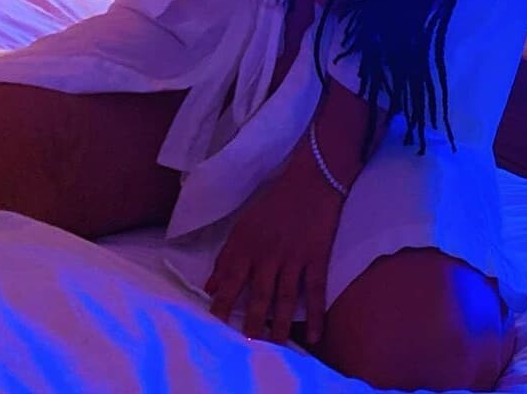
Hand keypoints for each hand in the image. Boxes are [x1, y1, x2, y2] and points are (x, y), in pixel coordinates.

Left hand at [204, 136, 344, 346]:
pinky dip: (317, 315)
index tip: (214, 329)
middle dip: (252, 323)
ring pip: (285, 299)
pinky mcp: (316, 257)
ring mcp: (294, 257)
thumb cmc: (274, 202)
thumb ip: (226, 257)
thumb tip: (210, 288)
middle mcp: (268, 255)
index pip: (229, 282)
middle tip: (249, 347)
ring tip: (277, 347)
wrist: (311, 179)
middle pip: (258, 296)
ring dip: (281, 326)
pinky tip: (316, 336)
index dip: (222, 306)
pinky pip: (315, 290)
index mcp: (246, 245)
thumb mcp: (244, 225)